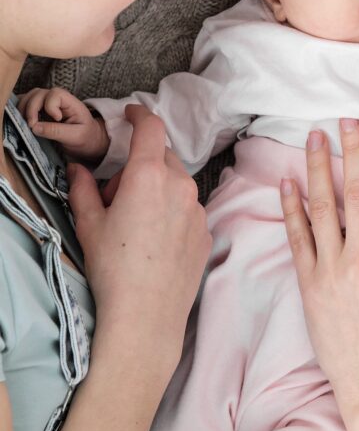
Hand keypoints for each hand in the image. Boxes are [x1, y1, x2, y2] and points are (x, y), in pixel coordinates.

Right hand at [18, 86, 109, 161]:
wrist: (87, 140)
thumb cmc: (85, 137)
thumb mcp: (75, 136)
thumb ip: (56, 131)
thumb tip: (34, 127)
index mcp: (70, 102)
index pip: (55, 94)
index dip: (51, 106)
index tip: (57, 120)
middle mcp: (57, 99)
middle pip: (38, 93)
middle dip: (31, 109)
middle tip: (32, 126)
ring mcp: (47, 103)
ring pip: (30, 97)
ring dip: (23, 109)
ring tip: (25, 124)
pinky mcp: (39, 109)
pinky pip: (26, 104)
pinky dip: (20, 110)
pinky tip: (19, 121)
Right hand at [67, 104, 210, 372]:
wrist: (146, 316)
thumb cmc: (113, 268)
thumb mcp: (88, 223)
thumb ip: (83, 188)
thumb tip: (79, 170)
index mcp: (149, 175)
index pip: (151, 128)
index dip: (140, 115)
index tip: (132, 114)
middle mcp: (180, 186)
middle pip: (162, 158)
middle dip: (140, 166)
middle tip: (116, 195)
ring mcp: (198, 210)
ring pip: (177, 184)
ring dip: (158, 190)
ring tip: (135, 222)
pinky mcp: (206, 233)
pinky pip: (188, 210)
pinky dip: (172, 213)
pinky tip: (154, 241)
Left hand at [280, 119, 358, 418]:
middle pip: (356, 191)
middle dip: (351, 151)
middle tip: (347, 121)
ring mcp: (332, 269)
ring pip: (323, 207)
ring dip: (318, 168)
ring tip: (313, 138)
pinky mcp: (309, 283)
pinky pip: (298, 238)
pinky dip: (291, 208)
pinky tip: (287, 182)